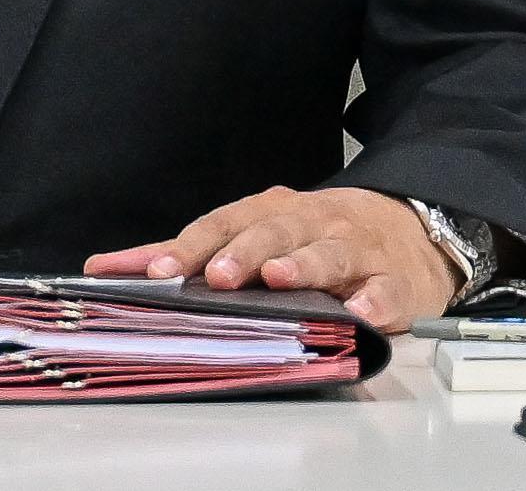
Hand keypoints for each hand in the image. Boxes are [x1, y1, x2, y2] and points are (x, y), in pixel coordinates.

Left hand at [86, 185, 458, 329]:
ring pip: (326, 253)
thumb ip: (194, 254)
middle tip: (214, 276)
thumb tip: (114, 269)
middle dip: (240, 252)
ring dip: (301, 265)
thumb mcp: (259, 234)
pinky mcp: (393, 281)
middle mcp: (309, 224)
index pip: (220, 225)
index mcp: (270, 213)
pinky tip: (361, 311)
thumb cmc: (318, 236)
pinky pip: (384, 290)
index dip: (186, 247)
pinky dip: (373, 301)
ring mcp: (354, 250)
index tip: (152, 269)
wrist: (411, 229)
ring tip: (279, 279)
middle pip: (271, 232)